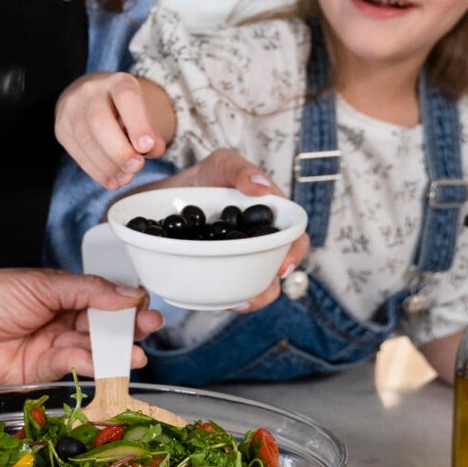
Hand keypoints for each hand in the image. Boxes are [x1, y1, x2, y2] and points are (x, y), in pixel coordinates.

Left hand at [0, 269, 160, 390]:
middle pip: (103, 325)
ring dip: (116, 351)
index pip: (102, 296)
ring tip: (135, 353)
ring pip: (93, 348)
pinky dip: (92, 364)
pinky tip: (107, 362)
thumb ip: (86, 291)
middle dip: (128, 327)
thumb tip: (127, 294)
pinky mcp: (42, 371)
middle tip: (149, 327)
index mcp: (60, 291)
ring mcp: (51, 345)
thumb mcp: (39, 284)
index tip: (145, 305)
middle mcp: (59, 318)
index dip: (125, 302)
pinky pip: (74, 366)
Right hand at [56, 70, 173, 188]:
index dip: (138, 124)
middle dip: (119, 150)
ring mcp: (71, 109)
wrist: (91, 96)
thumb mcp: (143, 111)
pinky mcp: (62, 129)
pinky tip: (111, 180)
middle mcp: (90, 91)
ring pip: (86, 141)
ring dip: (108, 166)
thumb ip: (151, 131)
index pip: (126, 98)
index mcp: (117, 82)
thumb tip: (154, 150)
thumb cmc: (123, 107)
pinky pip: (77, 154)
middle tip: (135, 167)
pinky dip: (96, 171)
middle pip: (99, 122)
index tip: (147, 146)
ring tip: (125, 178)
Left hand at [162, 147, 310, 308]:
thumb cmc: (208, 176)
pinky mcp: (221, 269)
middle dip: (269, 288)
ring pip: (255, 283)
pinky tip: (218, 300)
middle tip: (253, 296)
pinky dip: (226, 295)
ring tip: (236, 303)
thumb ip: (240, 169)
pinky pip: (229, 286)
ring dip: (250, 297)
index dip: (295, 253)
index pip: (294, 237)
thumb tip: (261, 186)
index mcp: (272, 218)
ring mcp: (241, 258)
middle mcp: (261, 242)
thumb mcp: (222, 163)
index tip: (283, 266)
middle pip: (276, 269)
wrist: (172, 193)